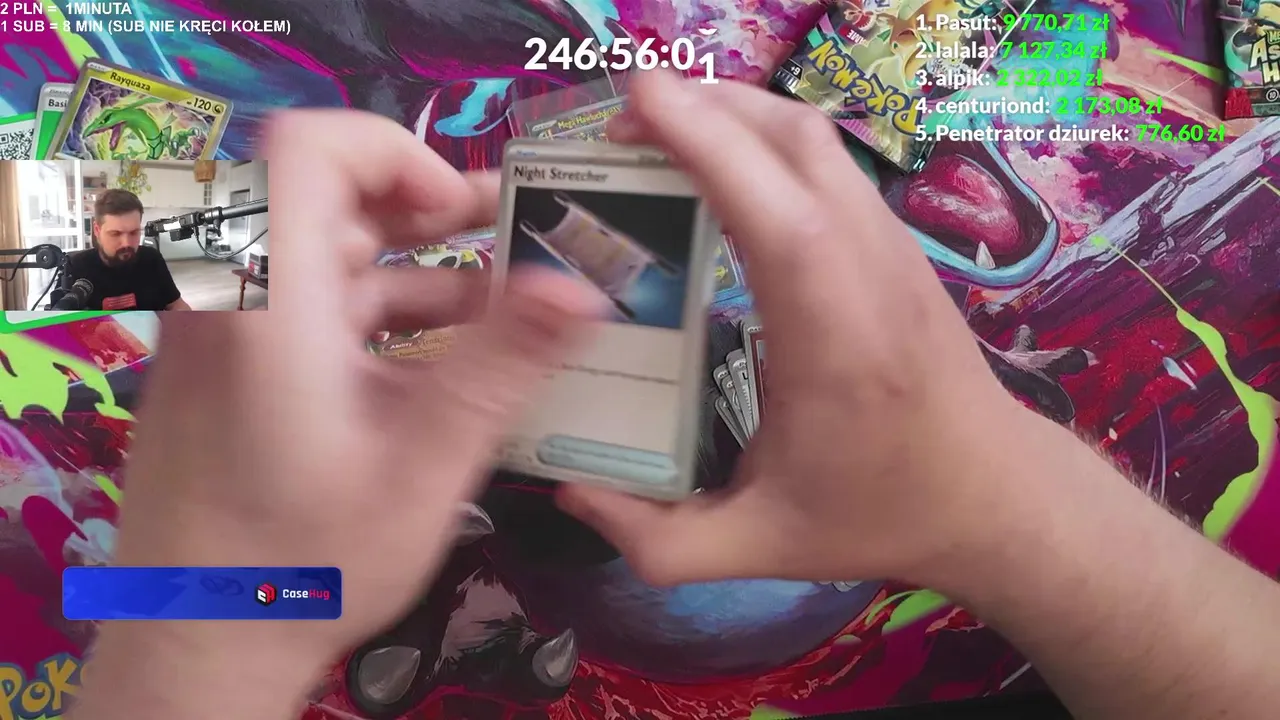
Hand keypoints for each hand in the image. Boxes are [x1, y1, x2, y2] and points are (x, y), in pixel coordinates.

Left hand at [87, 110, 597, 707]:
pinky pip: (308, 307)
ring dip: (417, 270)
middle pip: (325, 195)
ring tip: (506, 305)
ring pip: (324, 256)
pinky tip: (447, 358)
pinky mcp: (228, 367)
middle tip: (514, 236)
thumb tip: (586, 286)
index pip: (308, 146)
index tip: (466, 212)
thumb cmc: (309, 558)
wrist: (198, 642)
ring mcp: (222, 331)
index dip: (395, 152)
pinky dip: (379, 315)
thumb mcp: (427, 460)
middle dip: (430, 211)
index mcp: (265, 293)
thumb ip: (506, 362)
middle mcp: (230, 292)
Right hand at [558, 73, 1051, 588]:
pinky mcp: (892, 240)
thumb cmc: (876, 513)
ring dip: (735, 114)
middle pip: (795, 142)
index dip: (708, 142)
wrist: (992, 492)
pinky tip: (721, 165)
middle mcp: (868, 271)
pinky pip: (826, 160)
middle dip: (703, 107)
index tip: (637, 100)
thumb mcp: (757, 549)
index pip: (775, 214)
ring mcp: (889, 245)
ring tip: (659, 130)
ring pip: (814, 139)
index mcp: (833, 341)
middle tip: (619, 122)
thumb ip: (656, 540)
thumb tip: (568, 491)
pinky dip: (765, 138)